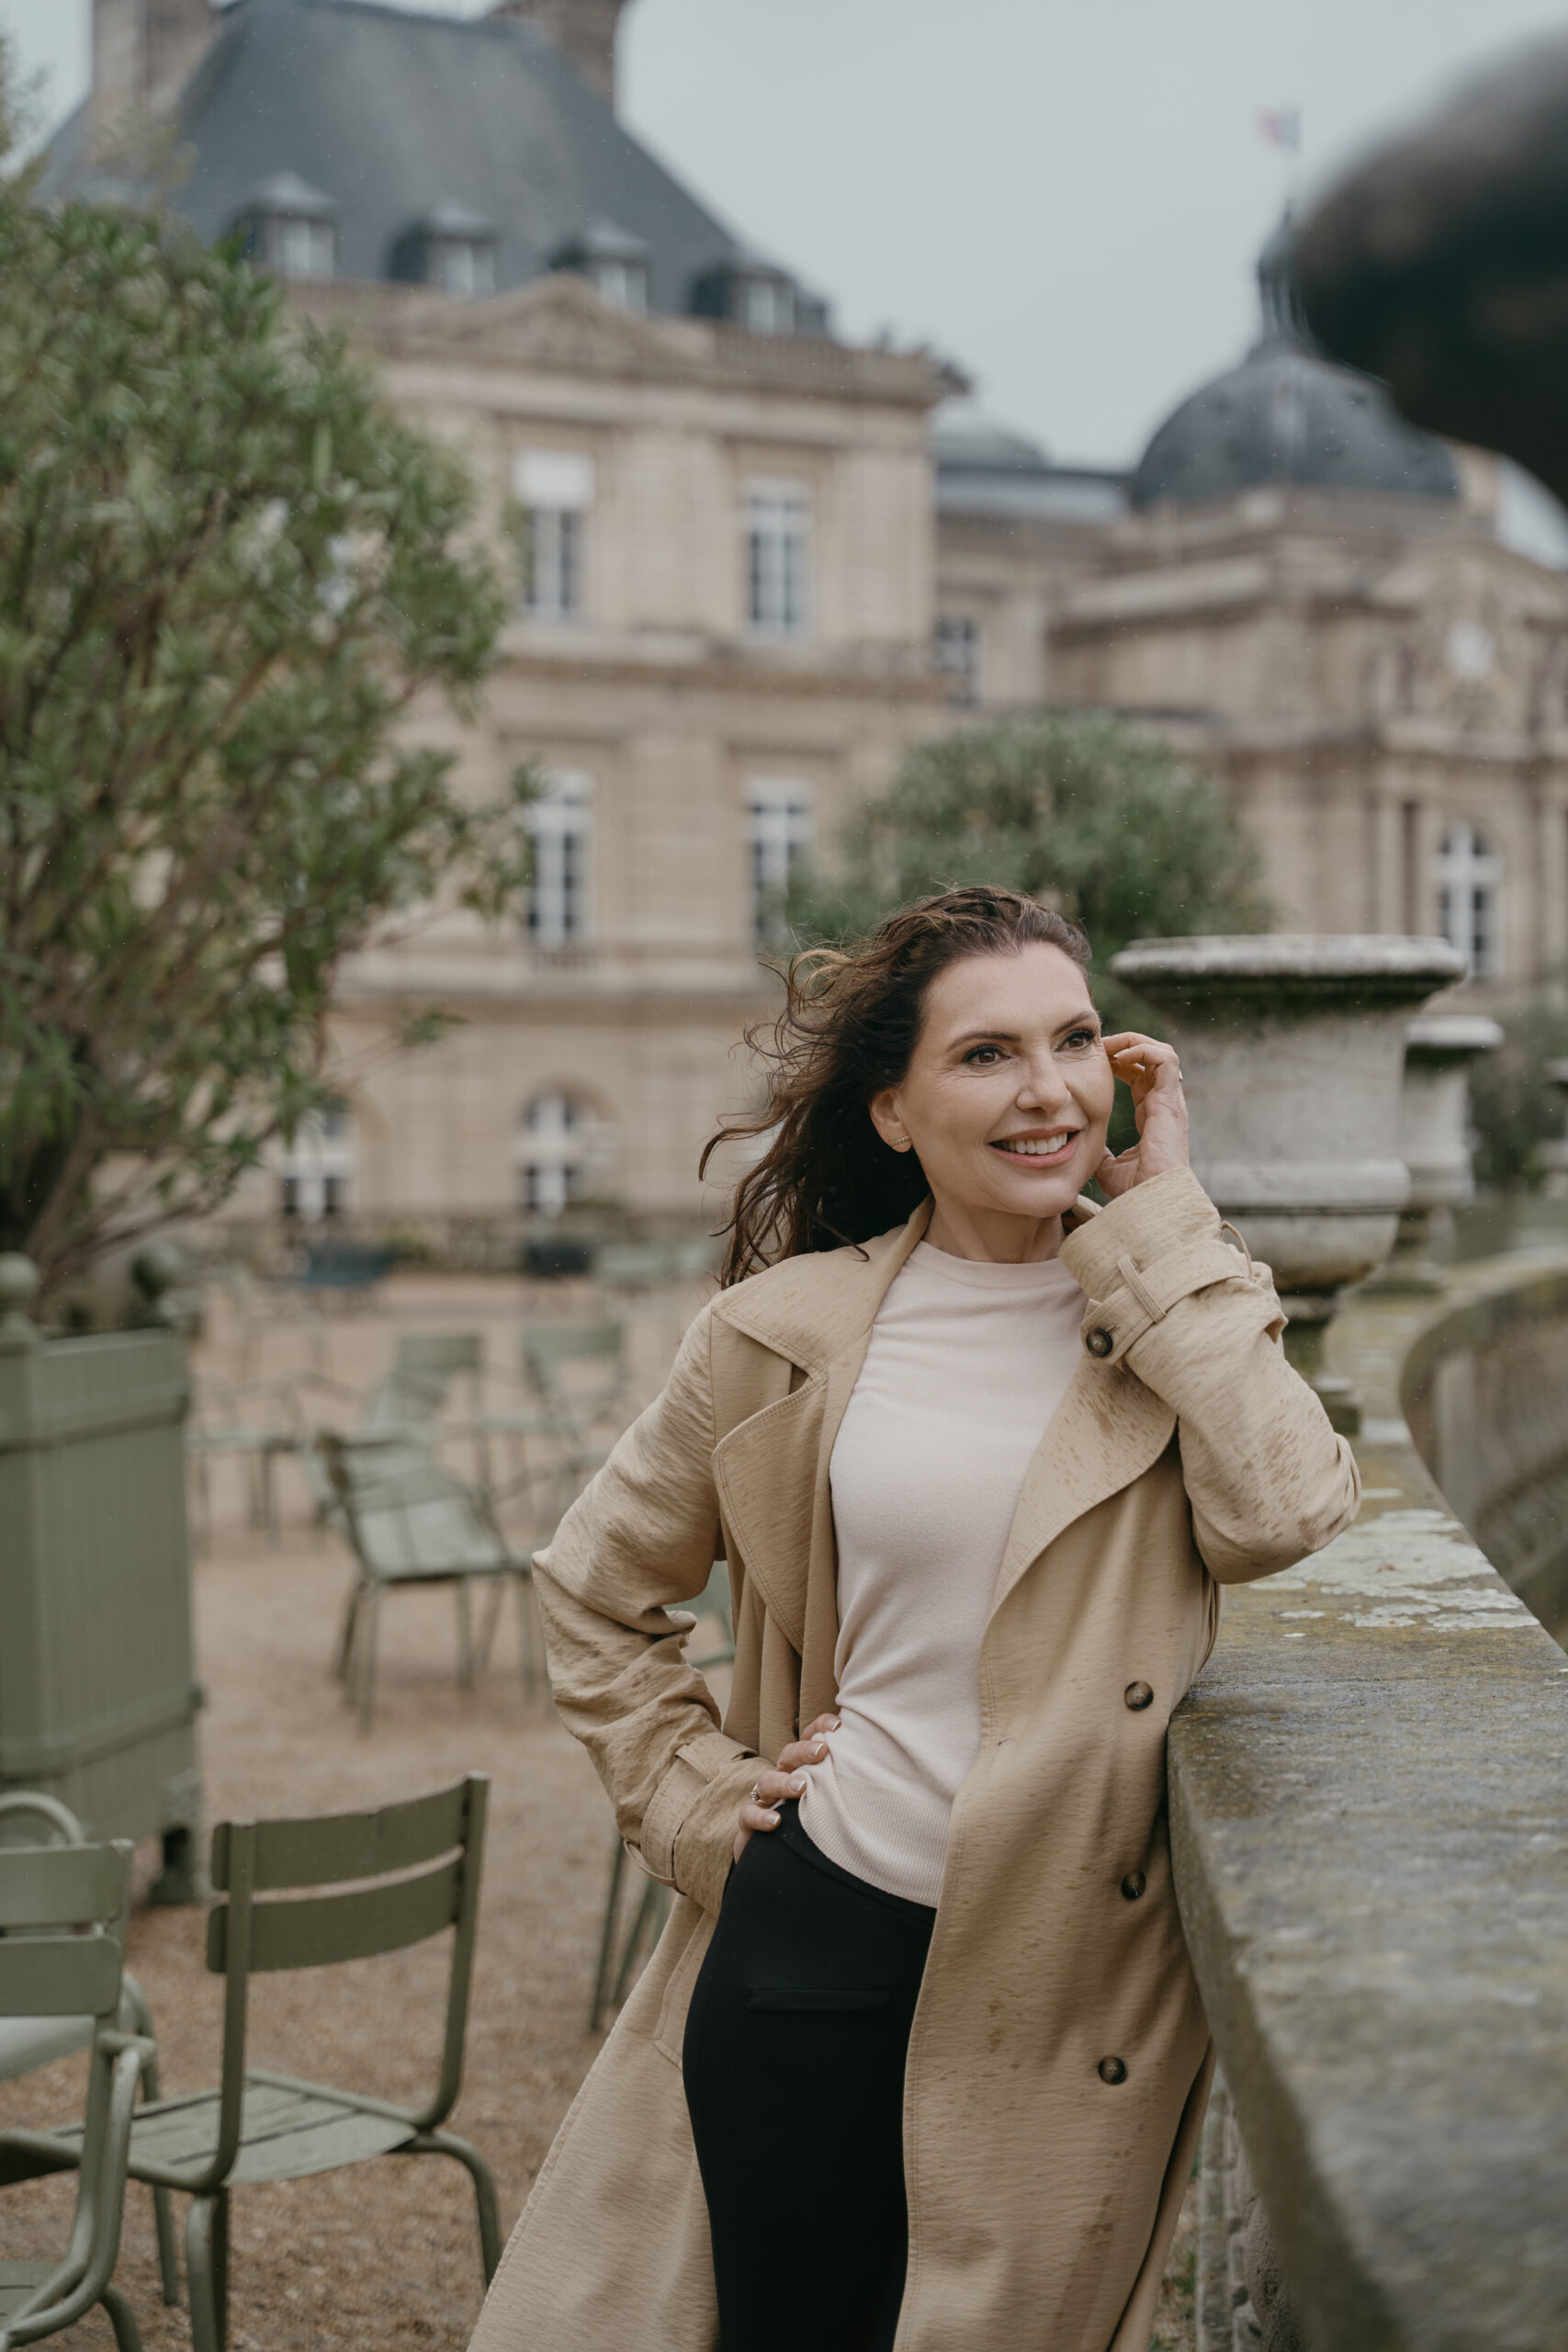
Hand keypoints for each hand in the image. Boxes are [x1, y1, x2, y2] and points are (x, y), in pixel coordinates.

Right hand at [733, 1713, 839, 1864]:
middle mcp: (784, 1778)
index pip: (810, 1739)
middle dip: (804, 1751)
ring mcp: (765, 1800)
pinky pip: (748, 1815)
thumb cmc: (818, 1825)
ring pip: (766, 1781)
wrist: (783, 1864)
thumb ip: (852, 1787)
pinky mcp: (750, 1824)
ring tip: (802, 1787)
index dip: (820, 1728)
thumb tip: (893, 1774)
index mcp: (805, 1768)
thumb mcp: (836, 1803)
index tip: (839, 1727)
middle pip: (788, 1754)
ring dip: (783, 1782)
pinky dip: (760, 1816)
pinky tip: (776, 1822)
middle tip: (822, 1752)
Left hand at [1095, 1033, 1188, 1197]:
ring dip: (1135, 1042)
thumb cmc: (1136, 1188)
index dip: (1119, 1064)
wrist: (1151, 1198)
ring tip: (1111, 1045)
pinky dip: (1144, 1050)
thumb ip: (1101, 1151)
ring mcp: (1170, 1101)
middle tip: (1100, 1046)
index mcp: (1151, 1115)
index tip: (1096, 1061)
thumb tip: (1086, 1148)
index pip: (1139, 1077)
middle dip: (1125, 1046)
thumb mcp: (1109, 1166)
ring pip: (1162, 1053)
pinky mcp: (1170, 1100)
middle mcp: (1164, 1104)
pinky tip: (1120, 1056)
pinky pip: (1166, 1059)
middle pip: (1151, 1059)